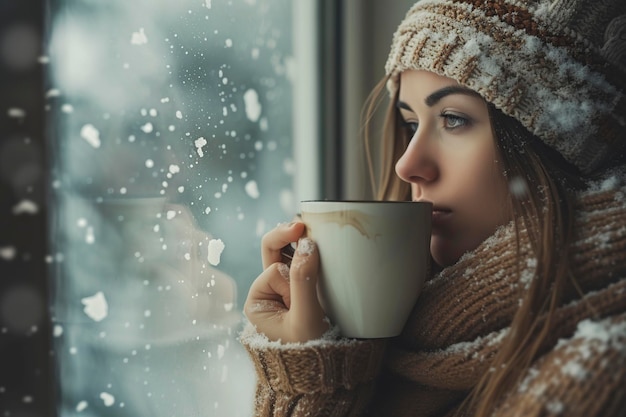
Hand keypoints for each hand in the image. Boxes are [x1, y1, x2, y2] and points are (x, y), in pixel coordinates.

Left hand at [244, 222, 328, 342]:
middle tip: (302, 224)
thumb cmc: (310, 351)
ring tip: (313, 238)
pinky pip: (303, 260)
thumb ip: (304, 281)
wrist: (325, 369)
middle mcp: (267, 291)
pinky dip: (311, 254)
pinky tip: (318, 246)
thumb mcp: (305, 317)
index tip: (301, 302)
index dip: (292, 280)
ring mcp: (285, 287)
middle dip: (289, 238)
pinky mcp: (301, 286)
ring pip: (291, 253)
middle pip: (273, 251)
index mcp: (258, 301)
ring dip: (303, 248)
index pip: (274, 271)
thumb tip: (307, 244)